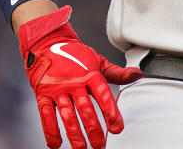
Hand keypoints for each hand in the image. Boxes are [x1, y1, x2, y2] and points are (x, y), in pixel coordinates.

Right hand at [18, 5, 142, 148]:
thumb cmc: (76, 56)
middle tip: (100, 145)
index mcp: (90, 74)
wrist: (47, 44)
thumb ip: (118, 73)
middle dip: (93, 128)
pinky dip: (50, 130)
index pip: (103, 94)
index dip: (110, 111)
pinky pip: (46, 114)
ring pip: (66, 114)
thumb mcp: (98, 61)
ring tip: (81, 148)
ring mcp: (57, 88)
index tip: (117, 128)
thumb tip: (139, 74)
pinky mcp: (43, 94)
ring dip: (74, 133)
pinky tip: (56, 144)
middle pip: (85, 108)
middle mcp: (74, 82)